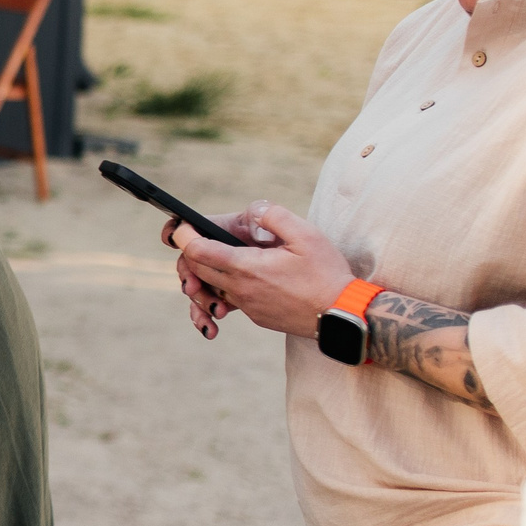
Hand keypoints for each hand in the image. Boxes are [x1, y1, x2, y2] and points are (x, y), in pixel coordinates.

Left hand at [171, 202, 347, 341]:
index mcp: (245, 268)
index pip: (197, 251)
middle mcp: (239, 290)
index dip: (184, 236)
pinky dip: (226, 288)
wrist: (343, 316)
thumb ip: (275, 217)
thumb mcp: (306, 236)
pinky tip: (244, 277)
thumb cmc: (326, 275)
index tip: (183, 226)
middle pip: (197, 270)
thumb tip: (253, 209)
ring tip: (218, 257)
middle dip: (191, 253)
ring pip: (211, 288)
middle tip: (198, 237)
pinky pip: (230, 300)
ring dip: (208, 274)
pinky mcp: (256, 316)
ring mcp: (247, 306)